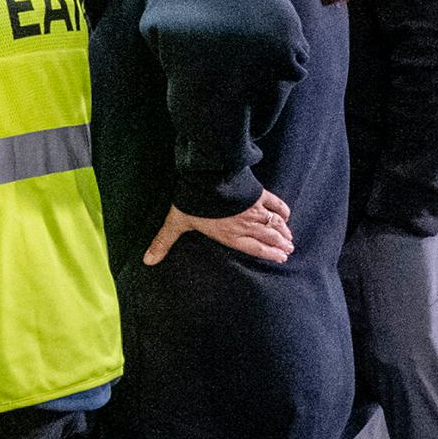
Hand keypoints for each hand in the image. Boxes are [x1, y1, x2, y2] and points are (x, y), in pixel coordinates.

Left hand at [143, 191, 292, 265]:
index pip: (255, 249)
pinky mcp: (258, 194)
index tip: (281, 258)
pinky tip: (286, 214)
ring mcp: (254, 210)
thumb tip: (147, 260)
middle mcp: (246, 226)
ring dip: (283, 231)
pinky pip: (275, 204)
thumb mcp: (176, 223)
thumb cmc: (193, 202)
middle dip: (280, 244)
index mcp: (230, 235)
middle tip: (289, 249)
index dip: (270, 254)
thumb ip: (164, 242)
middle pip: (269, 237)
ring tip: (290, 237)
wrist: (207, 178)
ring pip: (274, 224)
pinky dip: (283, 210)